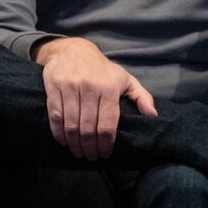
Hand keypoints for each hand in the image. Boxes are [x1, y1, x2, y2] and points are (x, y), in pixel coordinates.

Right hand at [34, 37, 157, 160]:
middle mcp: (90, 86)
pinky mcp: (54, 86)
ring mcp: (70, 86)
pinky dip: (59, 133)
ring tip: (79, 153)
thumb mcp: (126, 79)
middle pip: (88, 128)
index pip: (107, 124)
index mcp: (109, 87)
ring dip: (75, 144)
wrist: (73, 50)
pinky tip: (64, 141)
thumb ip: (142, 97)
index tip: (106, 154)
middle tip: (91, 157)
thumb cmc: (102, 70)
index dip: (106, 144)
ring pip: (71, 124)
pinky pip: (55, 115)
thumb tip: (153, 115)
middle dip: (90, 148)